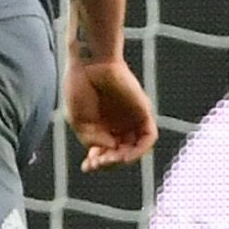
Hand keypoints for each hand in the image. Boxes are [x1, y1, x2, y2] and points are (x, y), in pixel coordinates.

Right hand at [65, 54, 156, 171]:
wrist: (89, 62)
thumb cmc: (79, 86)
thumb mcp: (79, 121)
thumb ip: (93, 140)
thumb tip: (110, 151)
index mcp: (102, 126)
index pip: (105, 153)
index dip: (97, 164)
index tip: (86, 166)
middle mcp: (118, 124)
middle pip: (121, 154)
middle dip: (109, 163)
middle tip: (97, 163)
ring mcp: (131, 119)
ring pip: (135, 149)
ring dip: (124, 159)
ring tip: (110, 159)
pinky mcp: (143, 111)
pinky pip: (149, 137)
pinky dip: (140, 149)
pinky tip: (124, 154)